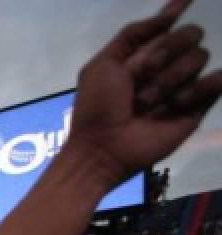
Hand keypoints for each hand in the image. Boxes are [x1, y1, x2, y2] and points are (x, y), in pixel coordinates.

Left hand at [66, 0, 221, 189]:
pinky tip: (175, 105)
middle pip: (190, 35)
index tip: (186, 0)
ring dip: (169, 79)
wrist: (103, 147)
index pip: (168, 25)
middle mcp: (167, 66)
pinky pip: (216, 81)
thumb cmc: (97, 106)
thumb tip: (175, 7)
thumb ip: (134, 33)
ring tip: (146, 103)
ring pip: (199, 58)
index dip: (175, 12)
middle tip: (141, 76)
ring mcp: (184, 86)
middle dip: (165, 51)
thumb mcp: (104, 64)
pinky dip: (197, 89)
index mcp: (143, 54)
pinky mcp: (198, 107)